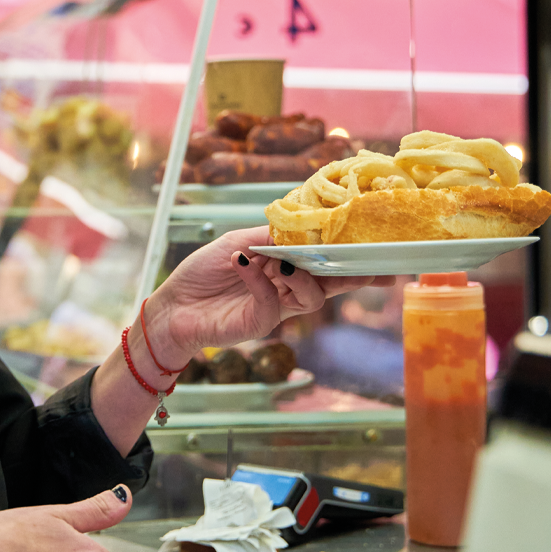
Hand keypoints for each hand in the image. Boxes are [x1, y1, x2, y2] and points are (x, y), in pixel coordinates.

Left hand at [150, 225, 394, 358]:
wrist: (173, 305)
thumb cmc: (201, 272)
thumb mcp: (236, 243)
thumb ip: (268, 237)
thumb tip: (300, 228)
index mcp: (283, 266)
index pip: (322, 261)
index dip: (349, 257)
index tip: (378, 250)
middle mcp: (286, 287)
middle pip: (330, 283)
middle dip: (353, 275)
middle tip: (372, 268)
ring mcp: (276, 307)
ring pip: (312, 296)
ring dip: (300, 275)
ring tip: (279, 262)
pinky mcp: (261, 323)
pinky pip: (274, 300)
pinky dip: (260, 280)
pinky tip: (242, 265)